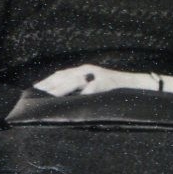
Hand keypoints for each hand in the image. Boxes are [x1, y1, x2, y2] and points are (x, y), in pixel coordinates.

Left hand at [32, 64, 153, 95]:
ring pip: (71, 82)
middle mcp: (88, 70)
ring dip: (57, 90)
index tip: (34, 89)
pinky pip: (85, 92)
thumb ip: (83, 89)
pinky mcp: (102, 85)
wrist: (138, 85)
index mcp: (86, 69)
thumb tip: (66, 99)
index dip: (47, 81)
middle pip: (62, 76)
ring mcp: (95, 77)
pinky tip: (66, 104)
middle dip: (47, 86)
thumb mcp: (98, 86)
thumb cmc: (118, 89)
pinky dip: (75, 97)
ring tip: (45, 98)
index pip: (61, 74)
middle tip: (34, 95)